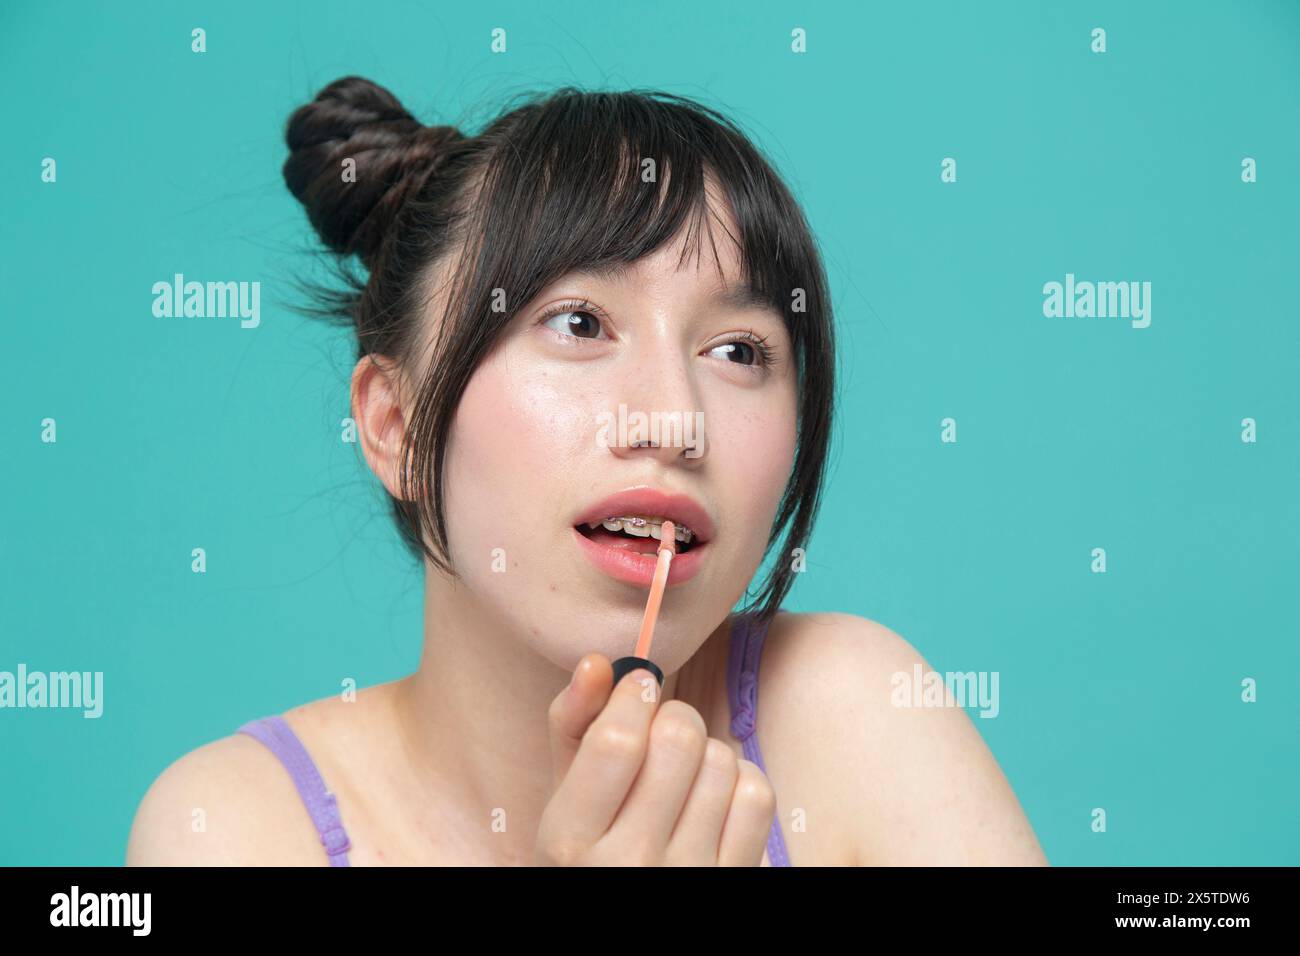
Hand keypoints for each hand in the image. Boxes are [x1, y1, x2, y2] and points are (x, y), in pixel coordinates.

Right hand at [536, 653, 777, 865]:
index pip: (618, 741)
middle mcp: (629, 866)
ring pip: (722, 762)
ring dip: (707, 752)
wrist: (632, 928)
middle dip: (674, 718)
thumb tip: (596, 662)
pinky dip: (740, 780)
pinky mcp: (734, 881)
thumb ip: (572, 727)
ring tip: (686, 773)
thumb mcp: (565, 802)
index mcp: (570, 842)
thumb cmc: (595, 854)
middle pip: (678, 741)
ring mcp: (688, 878)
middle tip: (663, 731)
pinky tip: (716, 796)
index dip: (634, 695)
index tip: (640, 686)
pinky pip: (756, 796)